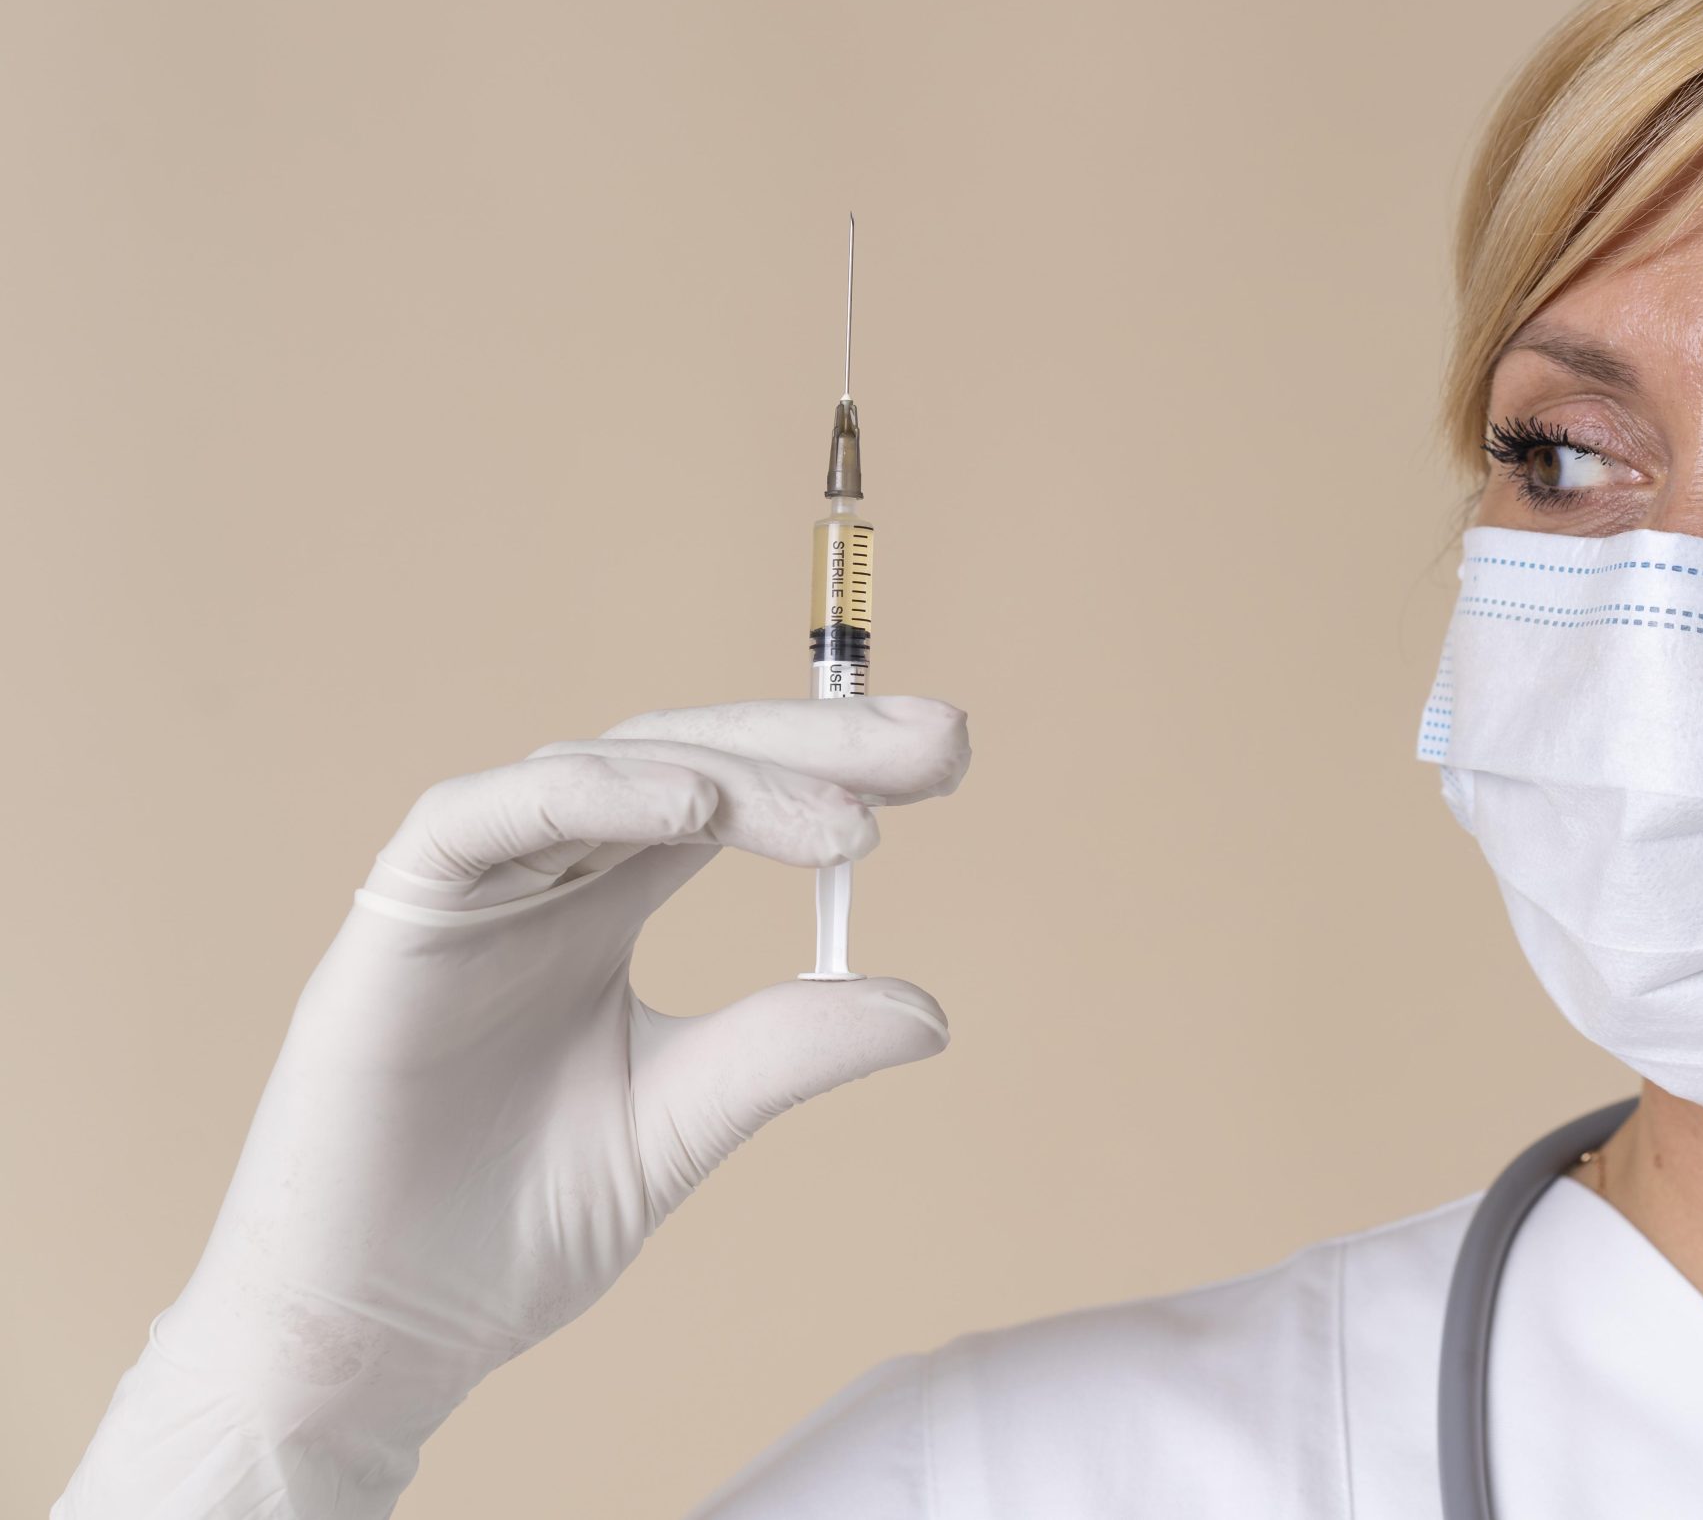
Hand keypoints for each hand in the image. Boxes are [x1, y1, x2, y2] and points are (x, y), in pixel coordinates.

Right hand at [56, 697, 969, 1519]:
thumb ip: (788, 1049)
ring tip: (847, 818)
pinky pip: (489, 814)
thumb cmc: (512, 1229)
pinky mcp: (399, 913)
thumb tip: (932, 1010)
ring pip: (609, 768)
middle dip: (817, 743)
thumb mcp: (683, 1120)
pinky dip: (593, 794)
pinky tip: (696, 808)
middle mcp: (545, 874)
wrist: (379, 1333)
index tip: (949, 760)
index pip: (733, 795)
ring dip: (735, 777)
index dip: (835, 765)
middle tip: (942, 744)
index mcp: (607, 904)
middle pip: (690, 758)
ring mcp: (473, 885)